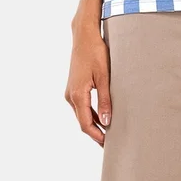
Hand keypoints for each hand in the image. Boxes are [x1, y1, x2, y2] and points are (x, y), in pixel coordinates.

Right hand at [64, 27, 111, 146]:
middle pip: (82, 121)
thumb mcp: (104, 76)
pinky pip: (81, 105)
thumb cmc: (95, 52)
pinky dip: (90, 112)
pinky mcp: (73, 86)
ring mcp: (70, 91)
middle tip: (109, 141)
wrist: (84, 36)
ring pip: (81, 113)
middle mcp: (70, 95)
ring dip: (93, 122)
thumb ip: (105, 99)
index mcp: (77, 95)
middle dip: (95, 132)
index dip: (96, 135)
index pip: (85, 123)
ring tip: (108, 130)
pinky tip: (102, 115)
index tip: (106, 143)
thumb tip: (107, 121)